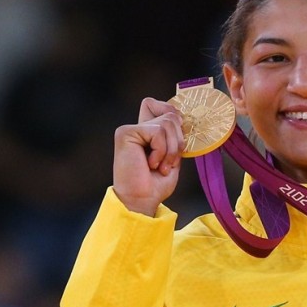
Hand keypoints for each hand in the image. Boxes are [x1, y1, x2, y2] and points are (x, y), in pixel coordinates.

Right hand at [113, 98, 184, 215]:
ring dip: (171, 149)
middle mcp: (138, 127)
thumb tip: (181, 116)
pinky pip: (157, 131)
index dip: (174, 114)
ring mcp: (130, 129)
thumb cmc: (156, 184)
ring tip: (161, 166)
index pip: (162, 105)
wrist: (142, 200)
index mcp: (148, 132)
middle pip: (170, 114)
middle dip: (178, 140)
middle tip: (170, 162)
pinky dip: (161, 151)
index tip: (178, 138)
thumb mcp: (173, 157)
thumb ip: (174, 136)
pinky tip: (151, 164)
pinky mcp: (126, 133)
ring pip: (167, 122)